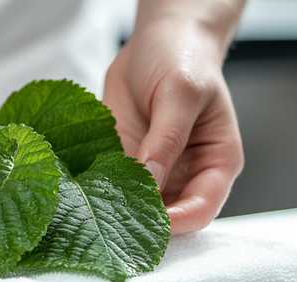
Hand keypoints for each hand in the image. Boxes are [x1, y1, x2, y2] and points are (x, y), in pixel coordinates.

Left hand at [103, 6, 243, 233]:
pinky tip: (80, 192)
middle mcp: (185, 172)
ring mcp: (153, 168)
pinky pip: (112, 183)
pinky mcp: (125, 158)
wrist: (157, 39)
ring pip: (137, 204)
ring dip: (117, 211)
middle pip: (169, 214)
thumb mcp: (181, 93)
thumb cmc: (183, 58)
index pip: (201, 208)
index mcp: (215, 162)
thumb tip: (149, 180)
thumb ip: (167, 139)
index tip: (148, 226)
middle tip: (112, 227)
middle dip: (143, 224)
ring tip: (92, 213)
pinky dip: (98, 190)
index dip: (177, 223)